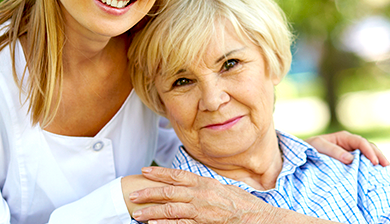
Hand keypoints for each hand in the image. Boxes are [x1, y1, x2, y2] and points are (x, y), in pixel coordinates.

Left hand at [128, 167, 277, 223]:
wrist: (256, 217)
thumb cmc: (242, 203)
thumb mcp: (222, 187)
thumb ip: (206, 185)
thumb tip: (193, 183)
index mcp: (205, 182)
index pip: (177, 175)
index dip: (159, 173)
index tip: (145, 171)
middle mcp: (201, 194)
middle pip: (169, 191)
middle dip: (149, 192)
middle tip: (133, 194)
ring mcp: (201, 210)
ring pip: (171, 208)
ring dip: (151, 211)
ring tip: (137, 214)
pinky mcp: (203, 223)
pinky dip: (165, 223)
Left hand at [306, 131, 389, 165]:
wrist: (300, 156)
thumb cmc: (309, 148)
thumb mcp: (319, 146)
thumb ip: (333, 151)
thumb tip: (351, 159)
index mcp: (344, 138)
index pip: (361, 142)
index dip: (369, 151)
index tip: (374, 162)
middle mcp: (350, 145)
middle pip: (369, 148)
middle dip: (379, 156)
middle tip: (387, 167)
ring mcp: (351, 154)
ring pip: (369, 156)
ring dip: (378, 163)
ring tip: (387, 172)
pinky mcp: (350, 164)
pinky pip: (363, 165)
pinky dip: (371, 169)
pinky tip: (378, 176)